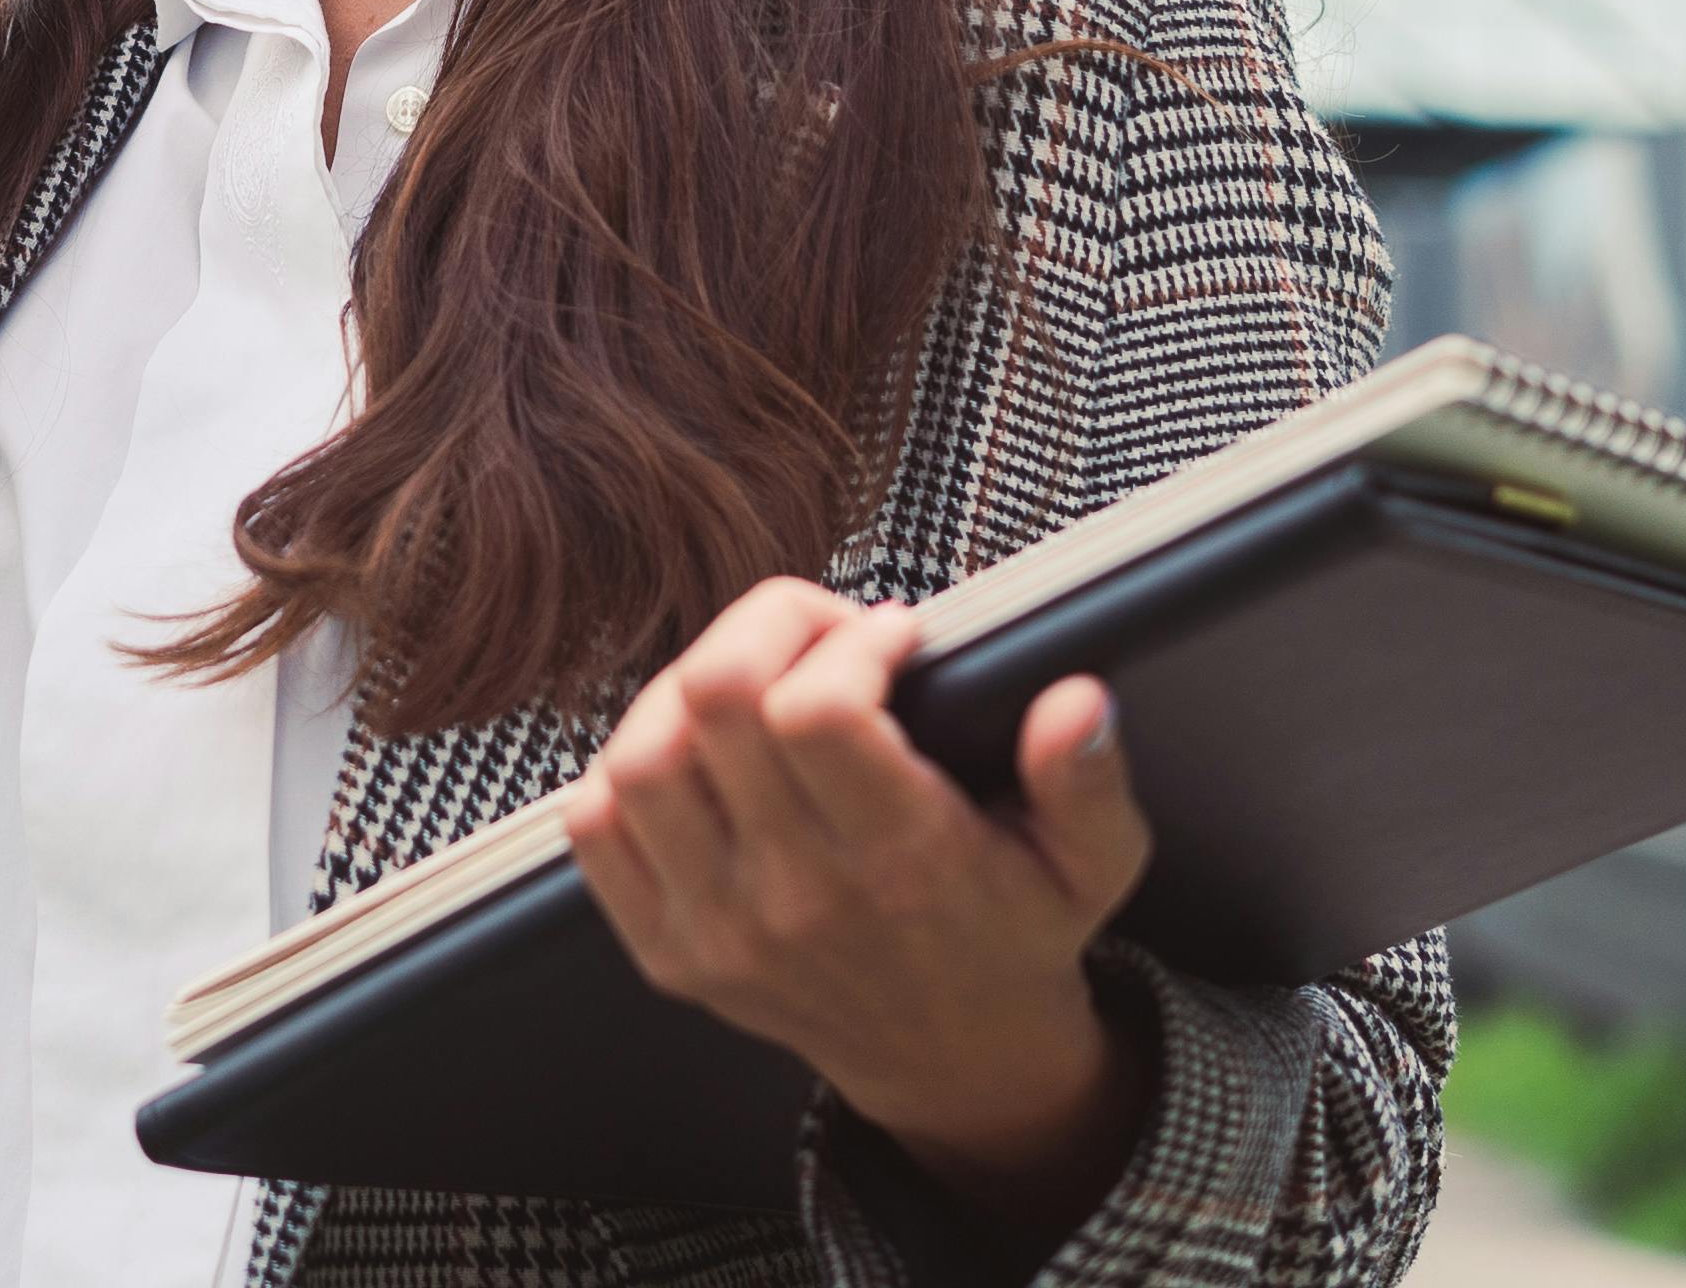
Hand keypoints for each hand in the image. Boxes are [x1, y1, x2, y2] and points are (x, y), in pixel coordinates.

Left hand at [558, 578, 1156, 1243]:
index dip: (844, 639)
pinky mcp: (667, 951)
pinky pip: (594, 827)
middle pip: (716, 703)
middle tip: (820, 637)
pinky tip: (701, 754)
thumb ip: (1087, 779)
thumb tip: (1073, 701)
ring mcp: (719, 931)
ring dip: (690, 689)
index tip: (890, 639)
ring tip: (756, 685)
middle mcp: (798, 898)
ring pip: (641, 756)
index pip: (816, 709)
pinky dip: (628, 766)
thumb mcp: (1091, 861)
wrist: (953, 1058)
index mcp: (903, 863)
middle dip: (768, 627)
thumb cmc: (1015, 932)